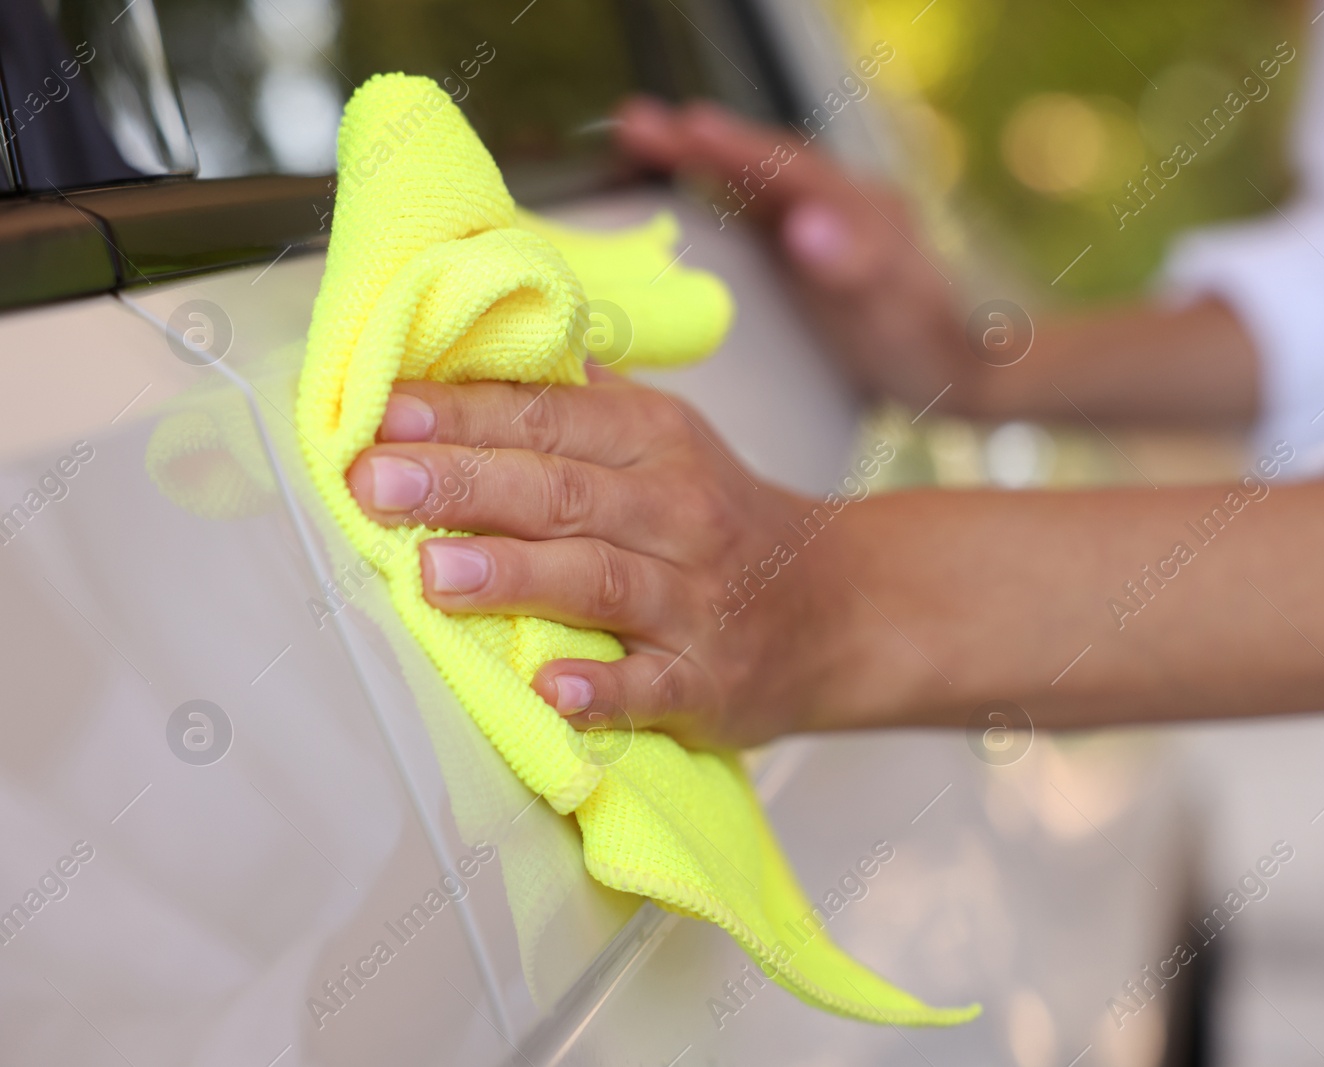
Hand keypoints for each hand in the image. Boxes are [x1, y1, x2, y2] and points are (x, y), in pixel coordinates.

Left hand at [345, 374, 842, 747]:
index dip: (465, 413)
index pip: (549, 416)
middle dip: (465, 485)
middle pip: (562, 491)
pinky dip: (603, 689)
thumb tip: (469, 348)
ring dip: (515, 577)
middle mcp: (677, 511)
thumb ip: (577, 400)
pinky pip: (652, 687)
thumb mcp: (664, 436)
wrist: (833, 606)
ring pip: (599, 580)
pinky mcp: (708, 681)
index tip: (382, 413)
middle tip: (375, 484)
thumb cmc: (717, 517)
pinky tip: (550, 691)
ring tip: (431, 576)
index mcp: (655, 440)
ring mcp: (694, 600)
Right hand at [614, 96, 972, 409]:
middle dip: (700, 141)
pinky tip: (678, 181)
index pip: (793, 171)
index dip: (739, 150)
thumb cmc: (927, 347)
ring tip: (638, 136)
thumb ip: (853, 266)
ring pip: (755, 176)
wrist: (957, 368)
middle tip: (636, 124)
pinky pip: (754, 202)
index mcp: (865, 210)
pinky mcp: (807, 242)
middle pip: (765, 161)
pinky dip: (713, 184)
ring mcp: (823, 220)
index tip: (689, 130)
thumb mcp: (893, 314)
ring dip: (698, 154)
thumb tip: (802, 224)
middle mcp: (842, 202)